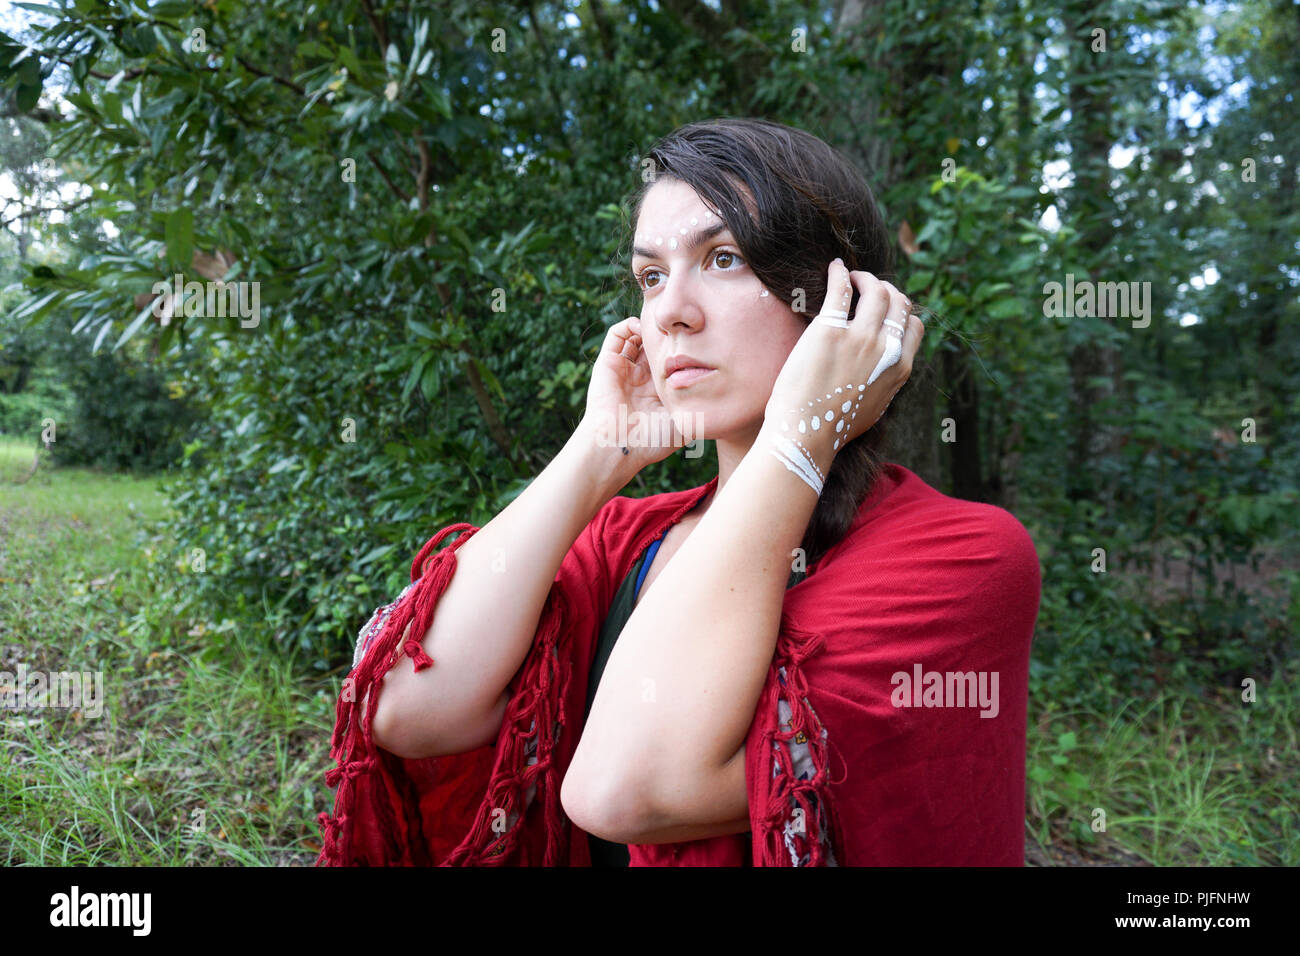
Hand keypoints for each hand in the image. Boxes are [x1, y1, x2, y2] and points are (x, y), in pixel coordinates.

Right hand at [579, 316, 692, 472]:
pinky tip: (642, 328)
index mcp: (658, 391)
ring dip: (647, 327)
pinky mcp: (607, 364)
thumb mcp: (685, 421)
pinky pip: (616, 335)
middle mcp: (641, 378)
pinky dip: (628, 325)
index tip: (697, 339)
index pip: (671, 360)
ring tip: (661, 327)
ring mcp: (624, 370)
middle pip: (654, 345)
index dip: (683, 348)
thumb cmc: (652, 440)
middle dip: (666, 334)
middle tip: (680, 327)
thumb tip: (719, 390)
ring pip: (635, 337)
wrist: (620, 446)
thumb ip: (699, 405)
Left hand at [761, 258, 922, 483]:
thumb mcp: (874, 406)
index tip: (885, 308)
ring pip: (877, 290)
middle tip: (867, 286)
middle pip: (899, 303)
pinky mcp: (830, 330)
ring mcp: (860, 338)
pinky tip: (834, 268)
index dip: (902, 312)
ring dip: (866, 278)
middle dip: (887, 289)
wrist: (806, 436)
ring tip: (852, 277)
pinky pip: (841, 289)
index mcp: (900, 369)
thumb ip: (884, 382)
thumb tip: (881, 370)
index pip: (914, 326)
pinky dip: (840, 273)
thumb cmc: (832, 427)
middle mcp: (886, 350)